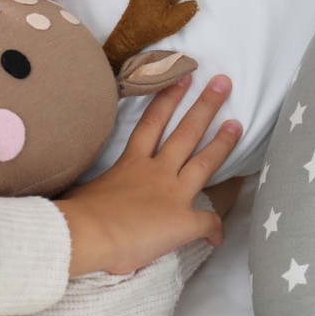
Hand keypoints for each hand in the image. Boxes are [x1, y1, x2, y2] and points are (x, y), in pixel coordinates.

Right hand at [57, 74, 240, 275]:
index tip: (181, 78)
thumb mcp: (85, 191)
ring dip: (223, 143)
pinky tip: (217, 237)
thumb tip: (87, 200)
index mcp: (131, 163)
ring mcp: (172, 194)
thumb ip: (98, 189)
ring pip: (204, 163)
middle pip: (186, 133)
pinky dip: (215, 230)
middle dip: (205, 106)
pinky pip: (207, 223)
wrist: (85, 233)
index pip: (152, 124)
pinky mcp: (182, 221)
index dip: (167, 99)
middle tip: (223, 82)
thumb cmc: (75, 212)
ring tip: (238, 123)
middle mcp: (156, 172)